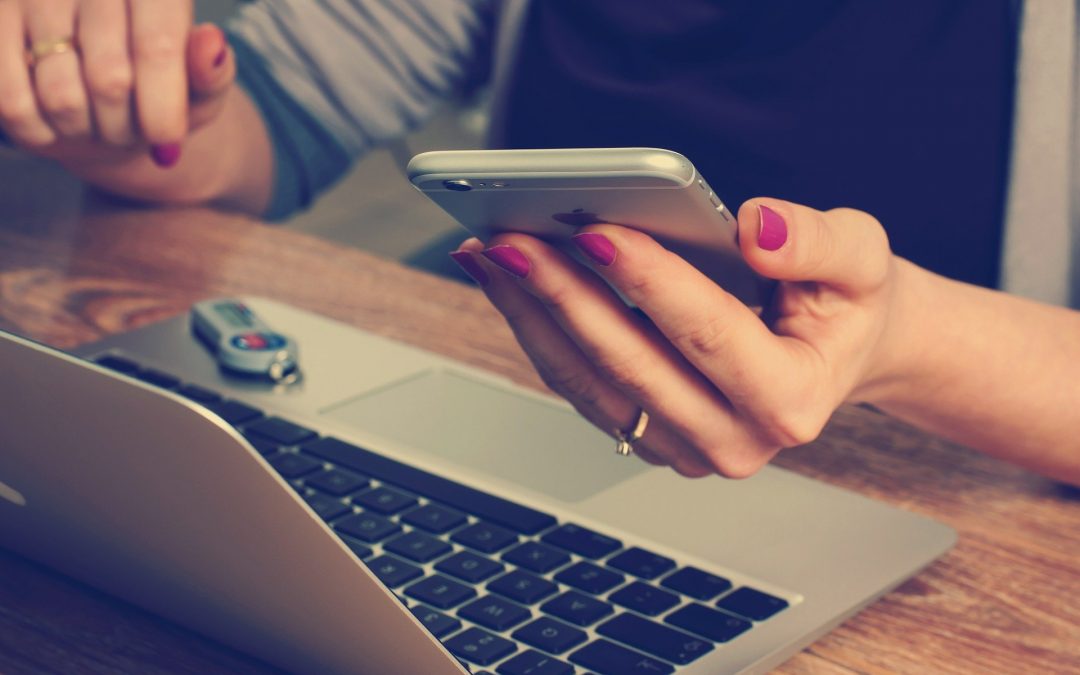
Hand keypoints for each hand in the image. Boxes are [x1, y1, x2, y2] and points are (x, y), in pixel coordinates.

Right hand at [0, 0, 234, 167]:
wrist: (97, 88)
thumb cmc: (158, 87)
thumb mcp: (199, 88)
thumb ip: (212, 73)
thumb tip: (212, 44)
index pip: (156, 48)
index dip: (162, 108)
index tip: (167, 143)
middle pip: (109, 80)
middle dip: (125, 127)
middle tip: (129, 130)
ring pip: (61, 97)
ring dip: (84, 131)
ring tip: (94, 121)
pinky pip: (12, 101)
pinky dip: (38, 130)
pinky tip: (54, 122)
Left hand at [451, 199, 902, 477]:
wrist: (836, 352)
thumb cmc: (845, 304)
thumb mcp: (862, 259)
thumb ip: (819, 242)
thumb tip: (756, 229)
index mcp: (791, 400)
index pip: (708, 335)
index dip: (650, 282)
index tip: (596, 231)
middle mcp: (734, 441)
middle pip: (631, 365)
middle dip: (565, 296)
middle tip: (512, 239)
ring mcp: (684, 448)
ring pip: (589, 383)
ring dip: (533, 315)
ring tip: (491, 253)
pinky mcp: (647, 436)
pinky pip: (579, 387)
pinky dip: (538, 330)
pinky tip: (508, 281)